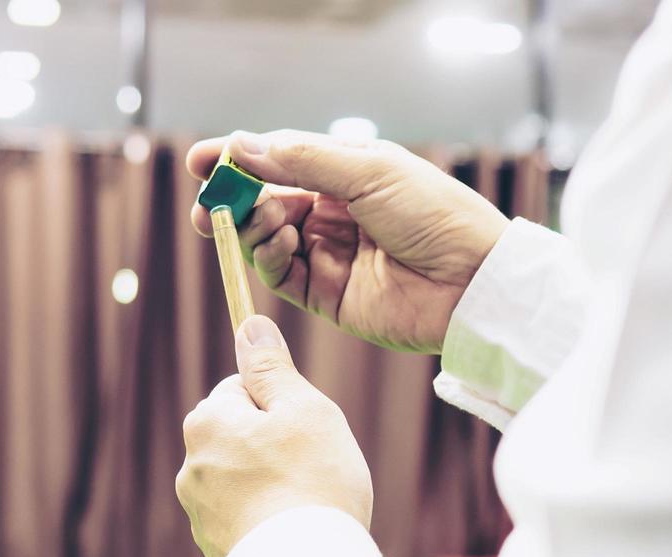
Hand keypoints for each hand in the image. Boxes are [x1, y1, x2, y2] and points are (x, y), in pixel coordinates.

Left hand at [177, 315, 372, 556]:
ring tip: (308, 508)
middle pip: (242, 437)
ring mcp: (199, 515)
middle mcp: (190, 467)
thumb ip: (272, 368)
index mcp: (206, 422)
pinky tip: (296, 538)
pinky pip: (248, 523)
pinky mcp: (215, 554)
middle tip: (313, 469)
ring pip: (245, 482)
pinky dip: (270, 524)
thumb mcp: (303, 408)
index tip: (306, 430)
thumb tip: (250, 326)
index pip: (241, 389)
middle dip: (275, 447)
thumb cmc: (312, 484)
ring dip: (274, 488)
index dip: (282, 404)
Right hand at [187, 130, 509, 354]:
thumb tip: (243, 145)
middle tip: (210, 204)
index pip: (279, 161)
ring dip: (253, 227)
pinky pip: (282, 275)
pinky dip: (269, 258)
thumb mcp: (369, 172)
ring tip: (264, 221)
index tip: (200, 161)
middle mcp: (333, 213)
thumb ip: (303, 160)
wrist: (471, 281)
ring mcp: (329, 255)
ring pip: (267, 239)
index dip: (238, 160)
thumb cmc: (435, 214)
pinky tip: (279, 242)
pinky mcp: (328, 296)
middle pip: (265, 201)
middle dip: (234, 200)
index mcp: (347, 173)